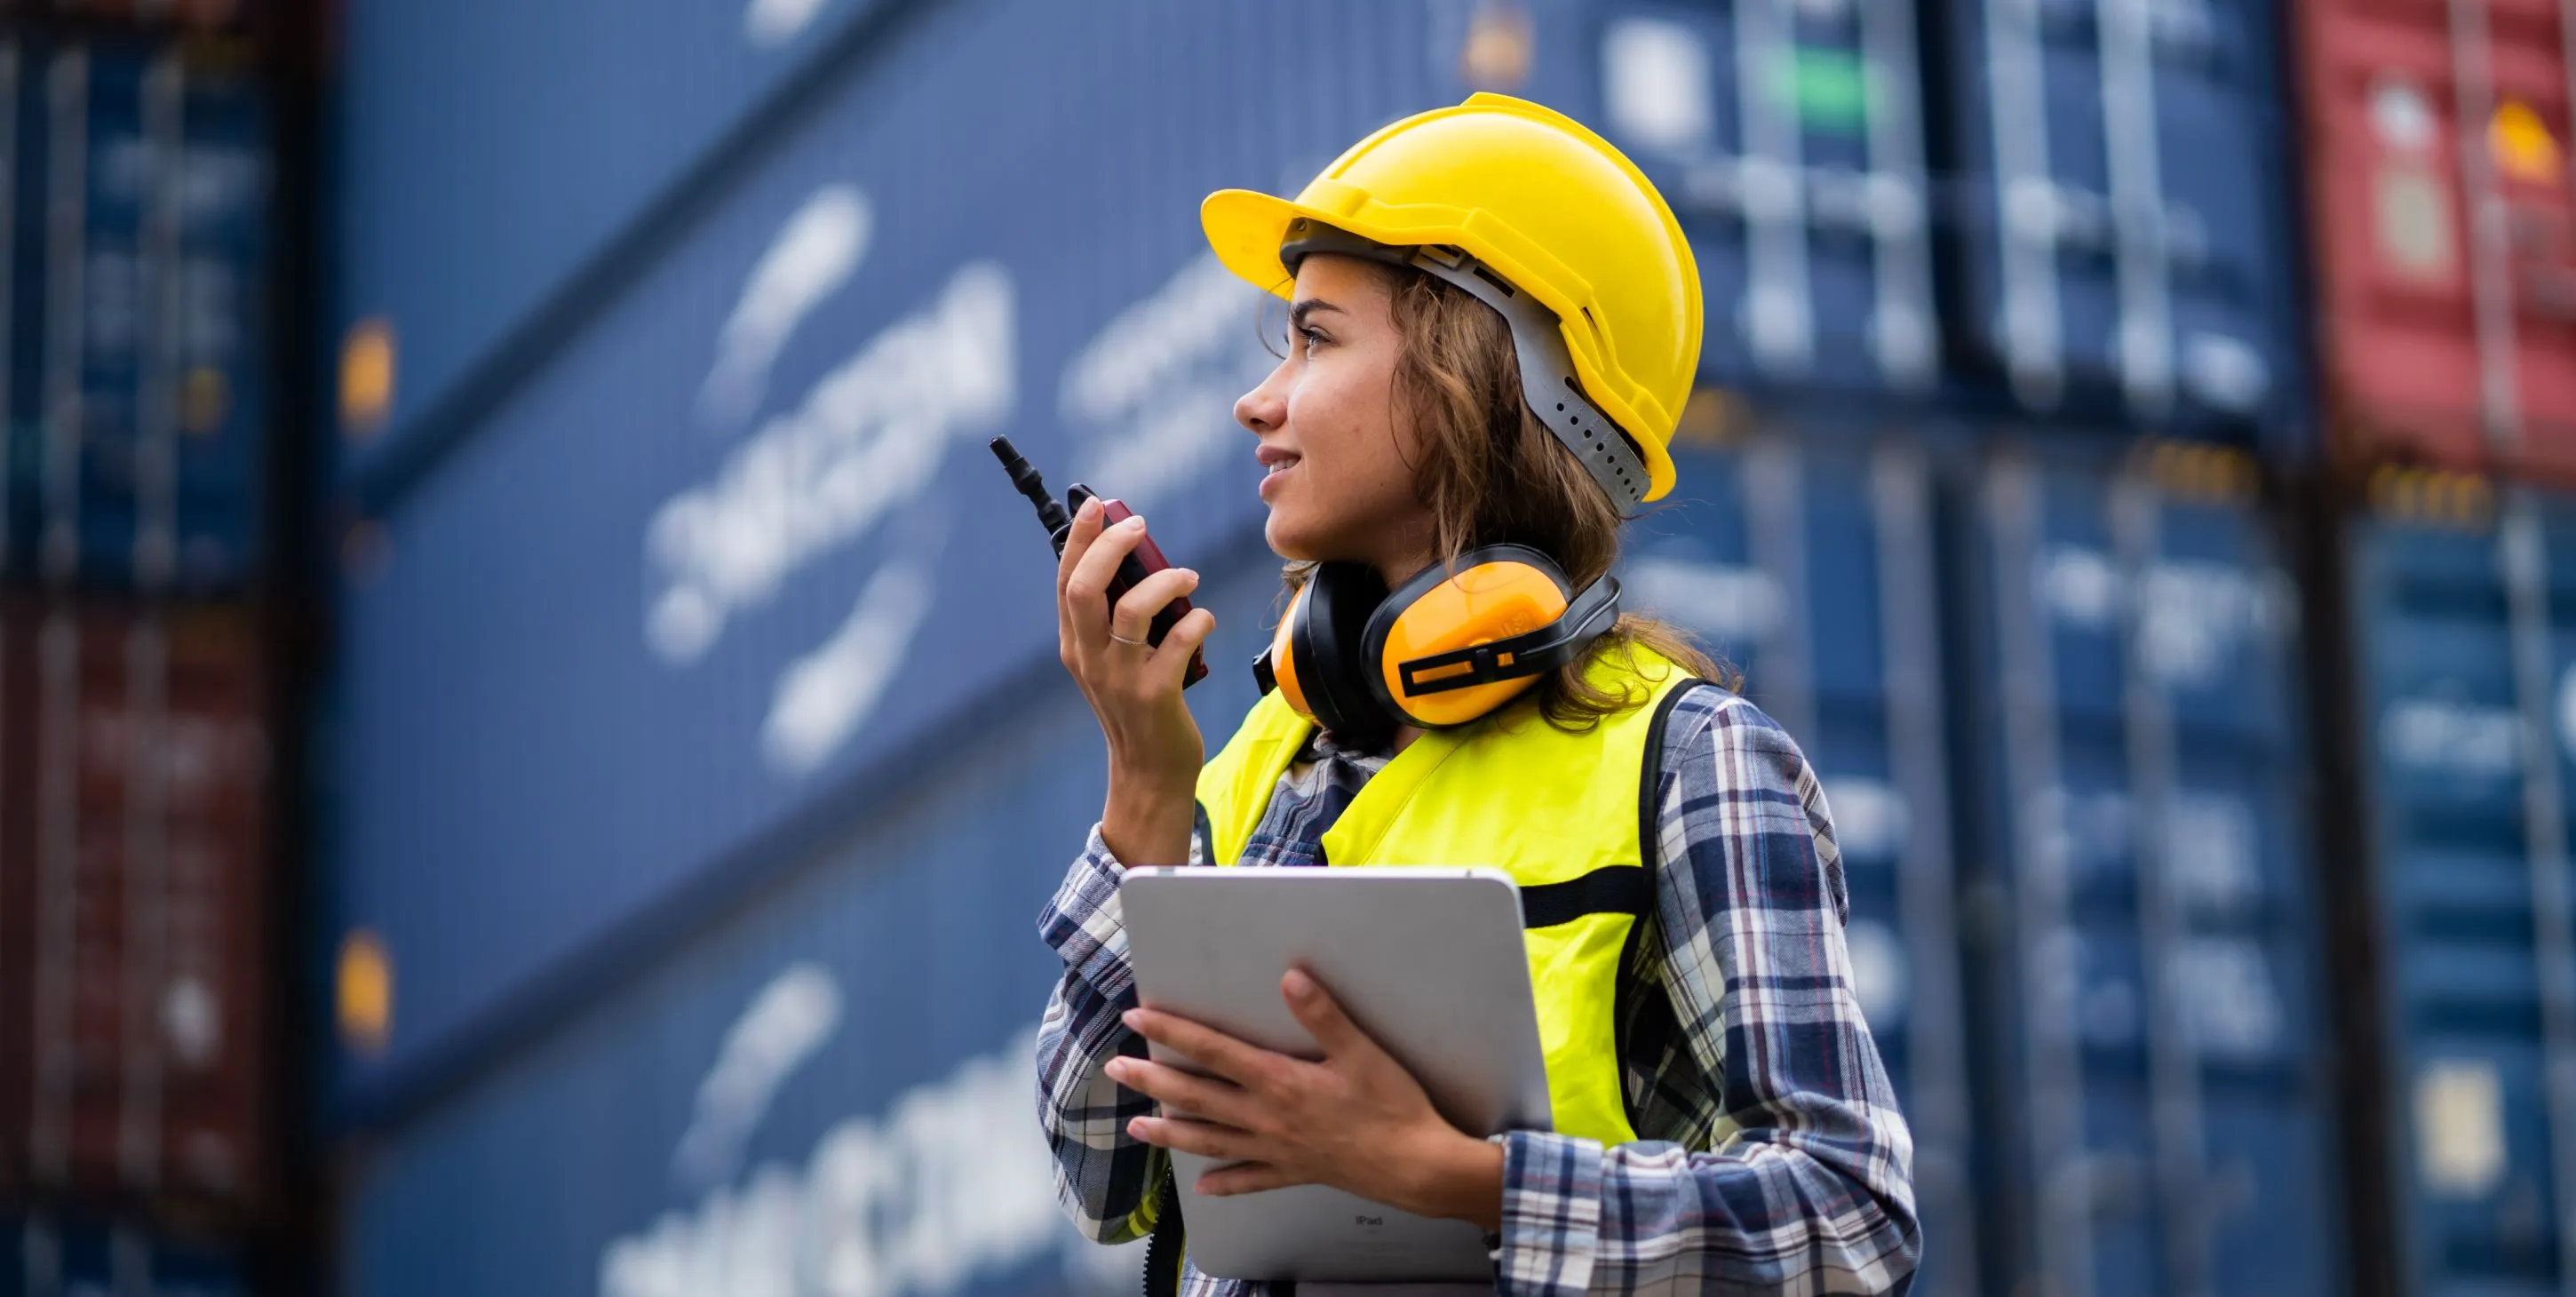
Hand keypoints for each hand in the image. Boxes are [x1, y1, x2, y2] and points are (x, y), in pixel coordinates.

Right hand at [1056, 496, 1216, 864]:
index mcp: (1075, 644)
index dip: (1078, 539)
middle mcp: (1089, 658)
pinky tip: (1204, 620)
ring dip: (1163, 582)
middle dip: (1110, 546)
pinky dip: (1196, 621)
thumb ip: (1115, 619)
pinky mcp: (1155, 694)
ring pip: (1130, 610)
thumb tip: (1140, 562)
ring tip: (1188, 576)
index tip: (1096, 505)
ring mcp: (1120, 678)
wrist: (1149, 771)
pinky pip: (1176, 642)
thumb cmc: (1139, 706)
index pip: (1066, 581)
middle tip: (1139, 526)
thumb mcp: (1112, 662)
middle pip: (1085, 588)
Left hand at [1105, 968, 1505, 1230]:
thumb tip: (1290, 977)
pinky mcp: (1294, 1172)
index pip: (1213, 1051)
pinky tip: (1205, 1186)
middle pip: (1197, 1096)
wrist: (1417, 1167)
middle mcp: (1266, 1118)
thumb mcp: (1361, 1052)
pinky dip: (1226, 1181)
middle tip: (1115, 1068)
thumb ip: (1323, 1014)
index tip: (1137, 1018)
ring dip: (1171, 1131)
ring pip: (1211, 1140)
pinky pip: (1251, 1178)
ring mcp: (1276, 1149)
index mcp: (1279, 1082)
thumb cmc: (1392, 1107)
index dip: (1172, 1033)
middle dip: (1152, 1080)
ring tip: (1137, 1127)